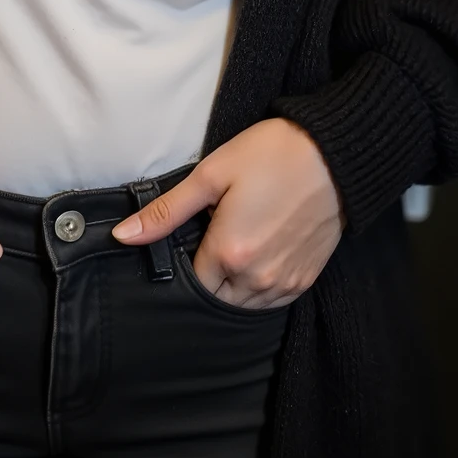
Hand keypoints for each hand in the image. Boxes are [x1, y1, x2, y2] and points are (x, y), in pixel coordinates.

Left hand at [111, 117, 343, 309]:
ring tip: (238, 241)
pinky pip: (271, 301)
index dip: (186, 260)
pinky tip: (260, 253)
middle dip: (209, 274)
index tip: (194, 234)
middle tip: (215, 234)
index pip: (191, 283)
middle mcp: (257, 280)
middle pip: (216, 297)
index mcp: (228, 255)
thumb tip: (122, 237)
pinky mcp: (306, 280)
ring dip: (233, 284)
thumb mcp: (212, 174)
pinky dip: (259, 286)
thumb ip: (167, 212)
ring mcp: (284, 284)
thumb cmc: (271, 155)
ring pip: (244, 304)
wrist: (335, 154)